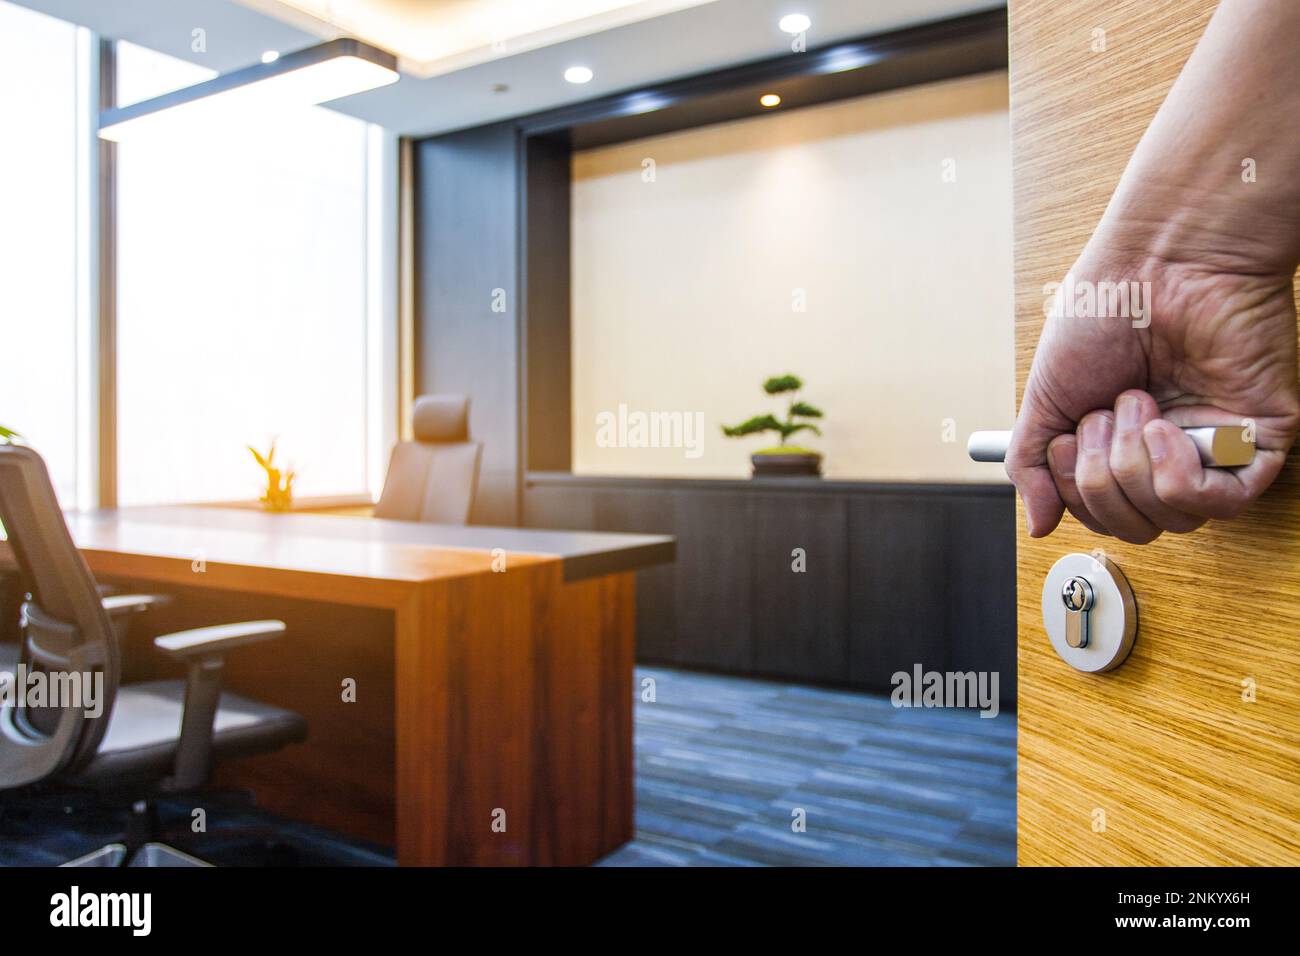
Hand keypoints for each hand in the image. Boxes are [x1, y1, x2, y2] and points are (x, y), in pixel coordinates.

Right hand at [1006, 234, 1298, 542]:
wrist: (1157, 263)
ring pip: (1176, 520)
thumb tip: (1039, 525)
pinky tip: (1165, 429)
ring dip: (1137, 467)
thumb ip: (1032, 467)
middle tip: (1100, 419)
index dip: (1077, 494)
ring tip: (1137, 405)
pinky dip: (1180, 476)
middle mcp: (1169, 450)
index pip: (1103, 514)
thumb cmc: (1104, 312)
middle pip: (1137, 526)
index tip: (1065, 442)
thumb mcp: (1047, 399)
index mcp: (1122, 444)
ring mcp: (1215, 446)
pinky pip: (1223, 501)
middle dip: (1102, 481)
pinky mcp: (1258, 438)